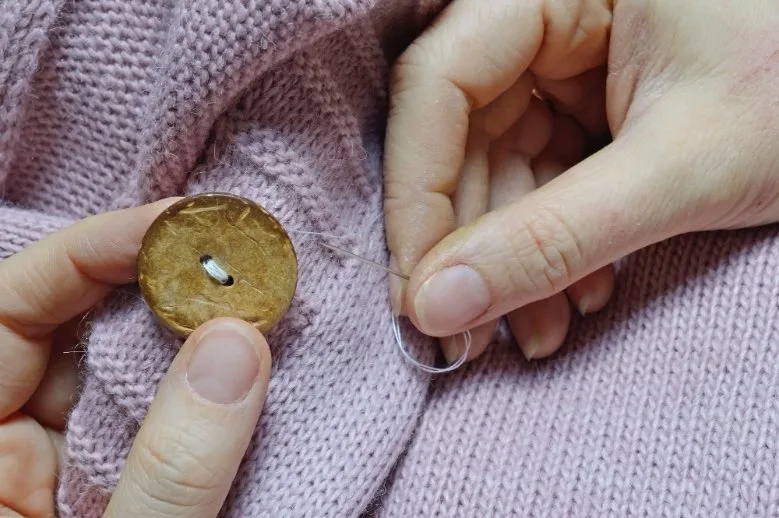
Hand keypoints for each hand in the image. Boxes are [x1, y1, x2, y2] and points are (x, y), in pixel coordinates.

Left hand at [0, 201, 271, 516]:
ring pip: (129, 369)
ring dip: (194, 335)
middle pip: (80, 329)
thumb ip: (171, 466)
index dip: (88, 251)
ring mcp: (72, 464)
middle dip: (160, 286)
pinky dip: (209, 390)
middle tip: (238, 254)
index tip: (176, 223)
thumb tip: (236, 343)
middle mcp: (19, 444)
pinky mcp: (123, 485)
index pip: (9, 310)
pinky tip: (252, 361)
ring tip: (258, 299)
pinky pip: (163, 417)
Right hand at [384, 0, 778, 360]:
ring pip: (497, 168)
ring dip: (514, 262)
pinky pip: (540, 179)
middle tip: (470, 335)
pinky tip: (577, 298)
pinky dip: (552, 246)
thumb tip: (438, 305)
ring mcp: (566, 64)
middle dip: (470, 247)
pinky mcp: (588, 106)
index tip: (417, 289)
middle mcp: (548, 15)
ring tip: (538, 334)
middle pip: (461, 135)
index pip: (440, 84)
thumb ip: (554, 238)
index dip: (418, 192)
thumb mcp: (682, 168)